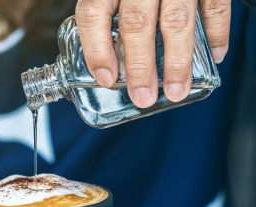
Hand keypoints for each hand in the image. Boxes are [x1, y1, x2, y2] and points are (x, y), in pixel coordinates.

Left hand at [75, 0, 229, 106]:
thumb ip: (108, 18)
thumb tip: (108, 66)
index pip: (93, 13)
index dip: (96, 49)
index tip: (106, 78)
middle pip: (136, 22)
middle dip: (140, 65)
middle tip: (143, 95)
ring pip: (175, 20)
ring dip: (177, 61)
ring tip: (175, 89)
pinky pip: (214, 6)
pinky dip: (215, 33)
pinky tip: (214, 55)